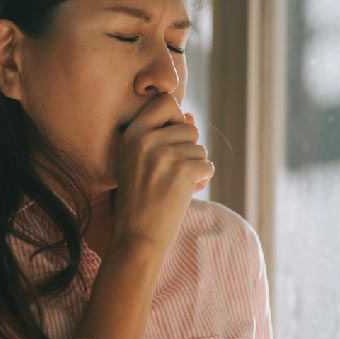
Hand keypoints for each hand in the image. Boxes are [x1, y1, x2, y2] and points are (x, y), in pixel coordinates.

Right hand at [111, 94, 214, 251]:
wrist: (136, 237)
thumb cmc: (139, 199)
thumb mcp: (140, 162)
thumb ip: (163, 136)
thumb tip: (191, 115)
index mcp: (131, 134)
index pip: (166, 101)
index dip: (176, 118)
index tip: (171, 139)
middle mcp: (145, 140)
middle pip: (190, 127)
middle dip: (189, 149)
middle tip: (171, 172)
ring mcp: (164, 155)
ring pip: (200, 148)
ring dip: (195, 167)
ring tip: (173, 185)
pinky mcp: (182, 172)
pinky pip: (208, 166)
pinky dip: (202, 181)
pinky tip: (183, 193)